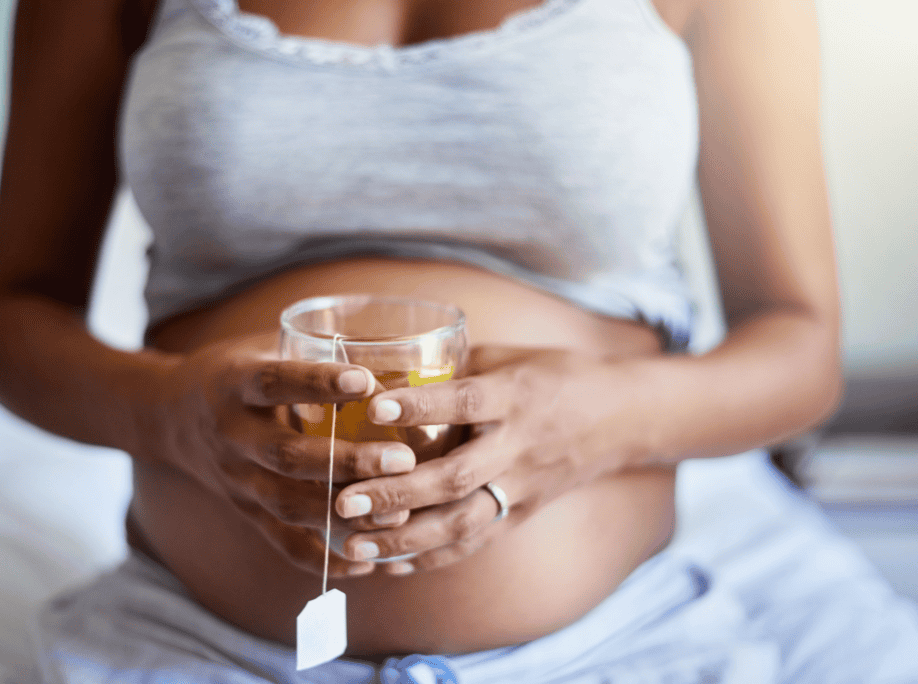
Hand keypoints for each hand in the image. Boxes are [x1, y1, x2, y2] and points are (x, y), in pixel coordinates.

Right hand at [140, 340, 420, 577]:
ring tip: (398, 513)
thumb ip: (310, 353)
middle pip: (287, 455)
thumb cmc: (236, 375)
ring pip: (288, 504)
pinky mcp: (245, 511)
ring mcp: (237, 480)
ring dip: (344, 511)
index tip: (366, 381)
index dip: (316, 383)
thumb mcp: (260, 350)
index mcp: (233, 385)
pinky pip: (282, 542)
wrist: (169, 417)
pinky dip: (323, 558)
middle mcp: (232, 436)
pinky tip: (366, 561)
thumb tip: (390, 348)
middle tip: (403, 459)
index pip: (272, 382)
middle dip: (346, 461)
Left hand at [334, 346, 650, 572]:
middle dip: (397, 494)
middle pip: (456, 477)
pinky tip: (389, 564)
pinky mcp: (522, 514)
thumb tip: (392, 364)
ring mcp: (522, 487)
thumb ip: (456, 367)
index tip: (373, 407)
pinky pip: (475, 542)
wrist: (622, 418)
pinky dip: (431, 557)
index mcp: (515, 396)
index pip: (465, 401)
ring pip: (462, 522)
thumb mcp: (510, 358)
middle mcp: (518, 446)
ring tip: (354, 545)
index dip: (421, 405)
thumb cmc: (555, 377)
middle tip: (344, 501)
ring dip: (405, 539)